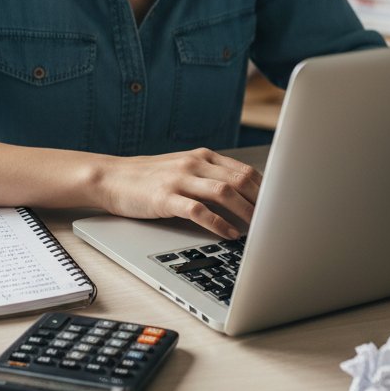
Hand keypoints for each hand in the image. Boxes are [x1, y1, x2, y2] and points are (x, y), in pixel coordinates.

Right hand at [97, 148, 261, 238]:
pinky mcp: (165, 197)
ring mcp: (180, 179)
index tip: (278, 205)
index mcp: (202, 156)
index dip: (265, 188)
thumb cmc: (148, 178)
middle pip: (240, 179)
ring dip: (245, 211)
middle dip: (261, 201)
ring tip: (258, 228)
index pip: (244, 169)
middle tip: (274, 220)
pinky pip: (199, 210)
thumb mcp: (182, 170)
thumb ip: (209, 177)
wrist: (111, 177)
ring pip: (224, 192)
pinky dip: (218, 224)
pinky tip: (228, 234)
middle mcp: (194, 163)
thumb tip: (242, 196)